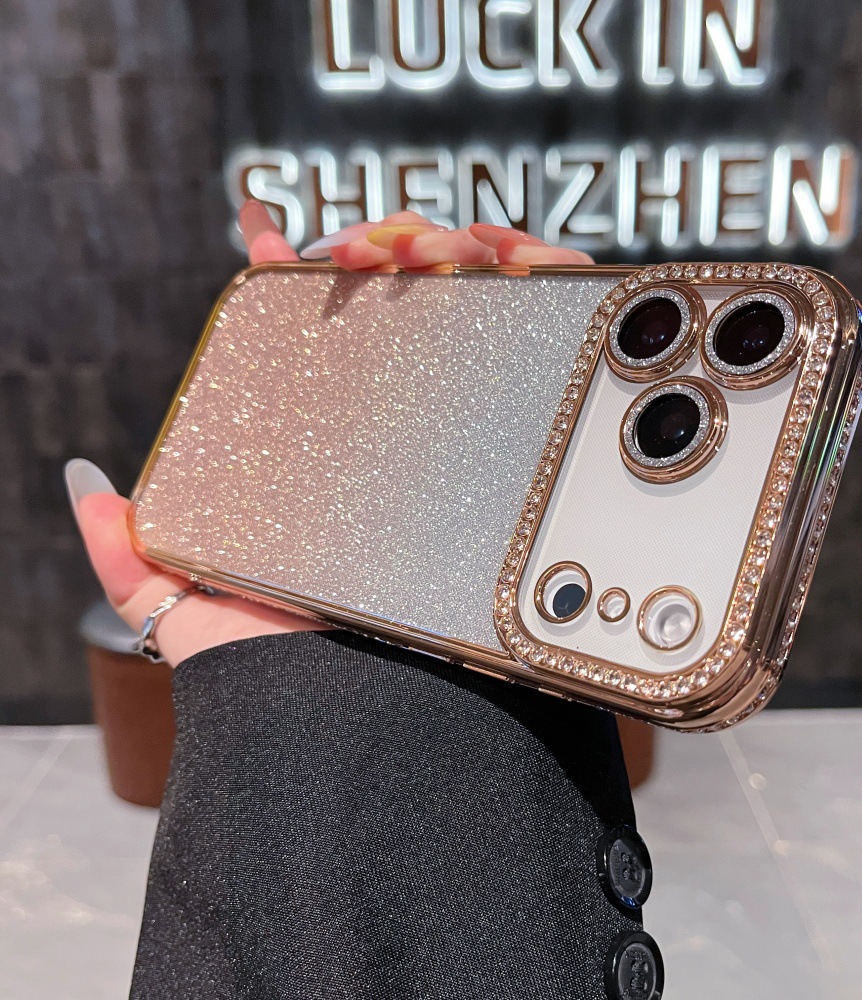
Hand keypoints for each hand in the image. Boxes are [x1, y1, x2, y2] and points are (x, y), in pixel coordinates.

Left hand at [66, 202, 591, 666]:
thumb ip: (127, 556)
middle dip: (387, 243)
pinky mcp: (512, 438)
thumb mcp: (183, 607)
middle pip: (394, 304)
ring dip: (450, 249)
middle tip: (379, 252)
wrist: (362, 706)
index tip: (263, 228)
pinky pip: (533, 333)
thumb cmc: (283, 662)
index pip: (302, 337)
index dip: (286, 272)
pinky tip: (506, 259)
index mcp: (317, 449)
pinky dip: (531, 275)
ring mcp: (454, 430)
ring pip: (463, 306)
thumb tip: (85, 483)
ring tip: (436, 251)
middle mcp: (388, 434)